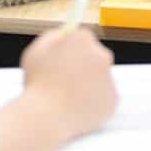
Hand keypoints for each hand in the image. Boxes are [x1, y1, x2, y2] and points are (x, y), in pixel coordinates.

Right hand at [0, 28, 115, 150]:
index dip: (72, 45)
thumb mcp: (36, 50)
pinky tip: (75, 104)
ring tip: (66, 93)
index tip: (65, 53)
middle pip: (96, 55)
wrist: (47, 116)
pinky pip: (103, 96)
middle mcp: (102, 56)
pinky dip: (92, 99)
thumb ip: (52, 36)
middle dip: (83, 62)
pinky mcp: (113, 101)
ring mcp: (110, 80)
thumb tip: (64, 33)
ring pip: (99, 77)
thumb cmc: (38, 82)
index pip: (83, 36)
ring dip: (88, 81)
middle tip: (65, 75)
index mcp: (83, 40)